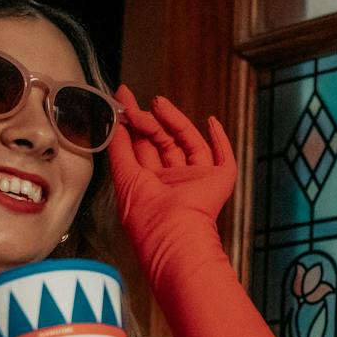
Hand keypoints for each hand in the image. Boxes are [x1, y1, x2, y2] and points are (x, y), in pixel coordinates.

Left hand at [106, 88, 237, 285]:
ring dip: (176, 122)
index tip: (124, 101)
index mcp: (150, 186)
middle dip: (150, 121)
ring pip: (188, 143)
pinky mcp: (218, 181)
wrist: (176, 235)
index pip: (141, 149)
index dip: (132, 125)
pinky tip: (211, 122)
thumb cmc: (147, 218)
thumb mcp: (124, 176)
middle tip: (138, 104)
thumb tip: (113, 121)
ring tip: (160, 104)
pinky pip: (223, 156)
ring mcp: (196, 180)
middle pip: (163, 143)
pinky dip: (220, 138)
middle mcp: (173, 182)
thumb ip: (118, 147)